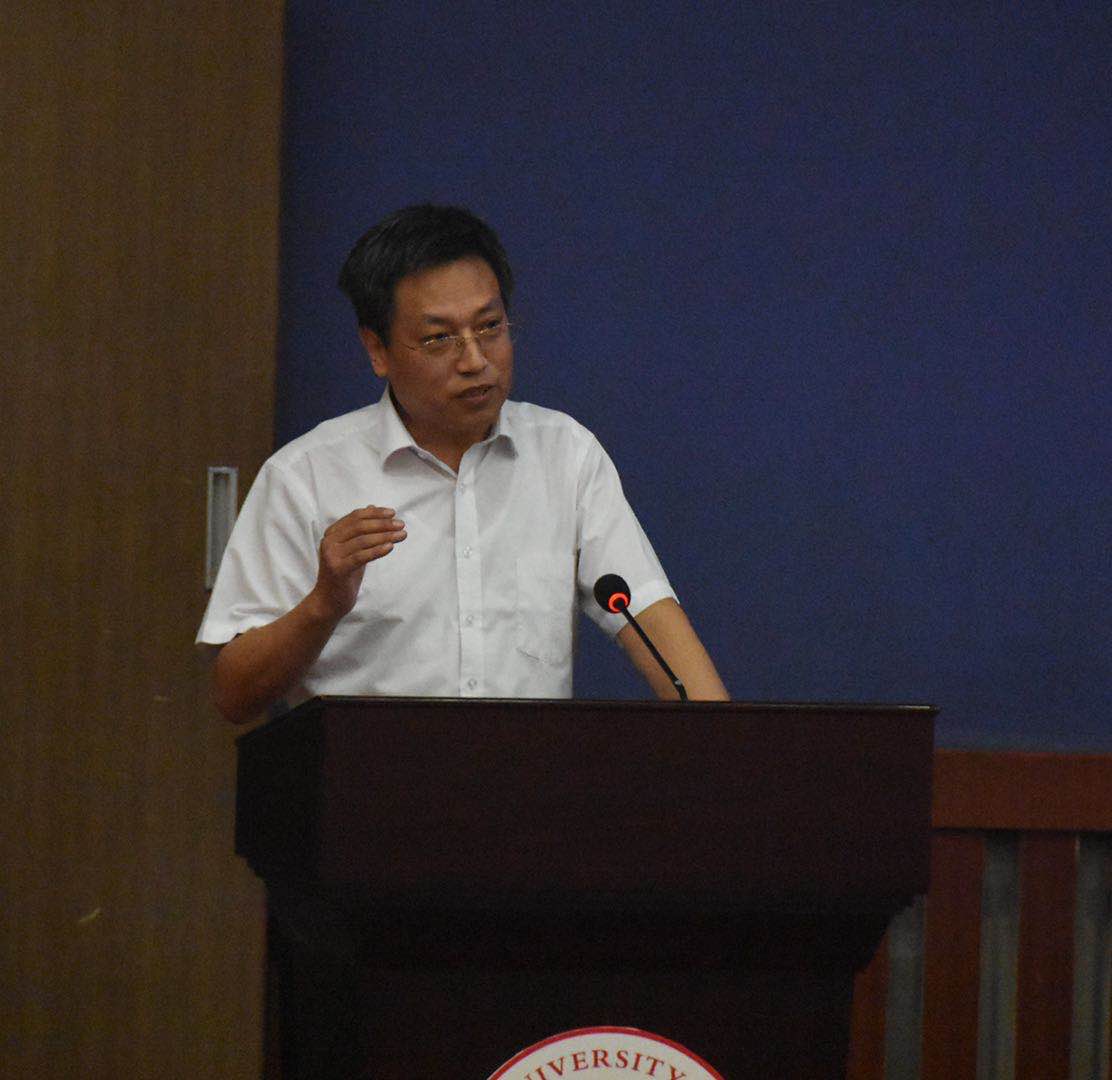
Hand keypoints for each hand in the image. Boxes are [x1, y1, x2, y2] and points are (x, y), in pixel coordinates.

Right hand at [311, 505, 406, 619]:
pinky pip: (361, 556)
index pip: (355, 516)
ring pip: (362, 540)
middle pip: (359, 526)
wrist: (329, 601)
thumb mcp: (353, 549)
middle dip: (383, 524)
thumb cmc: (344, 574)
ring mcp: (332, 555)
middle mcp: (329, 541)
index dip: (375, 513)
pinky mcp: (338, 569)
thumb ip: (361, 531)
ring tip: (401, 535)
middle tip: (401, 525)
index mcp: (332, 533)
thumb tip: (372, 507)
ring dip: (385, 536)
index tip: (392, 513)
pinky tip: (390, 547)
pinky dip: (377, 550)